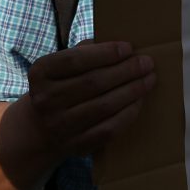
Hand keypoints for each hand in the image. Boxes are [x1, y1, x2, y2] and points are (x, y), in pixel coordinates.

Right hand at [25, 41, 155, 158]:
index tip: (129, 48)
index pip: (74, 60)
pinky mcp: (75, 145)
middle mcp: (45, 100)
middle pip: (93, 82)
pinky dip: (128, 113)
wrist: (40, 130)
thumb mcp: (61, 66)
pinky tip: (140, 100)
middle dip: (126, 71)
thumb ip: (85, 51)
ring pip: (104, 106)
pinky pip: (109, 128)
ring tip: (149, 79)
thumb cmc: (60, 86)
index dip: (105, 53)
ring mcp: (59, 125)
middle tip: (147, 63)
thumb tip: (120, 45)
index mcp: (41, 73)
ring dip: (133, 90)